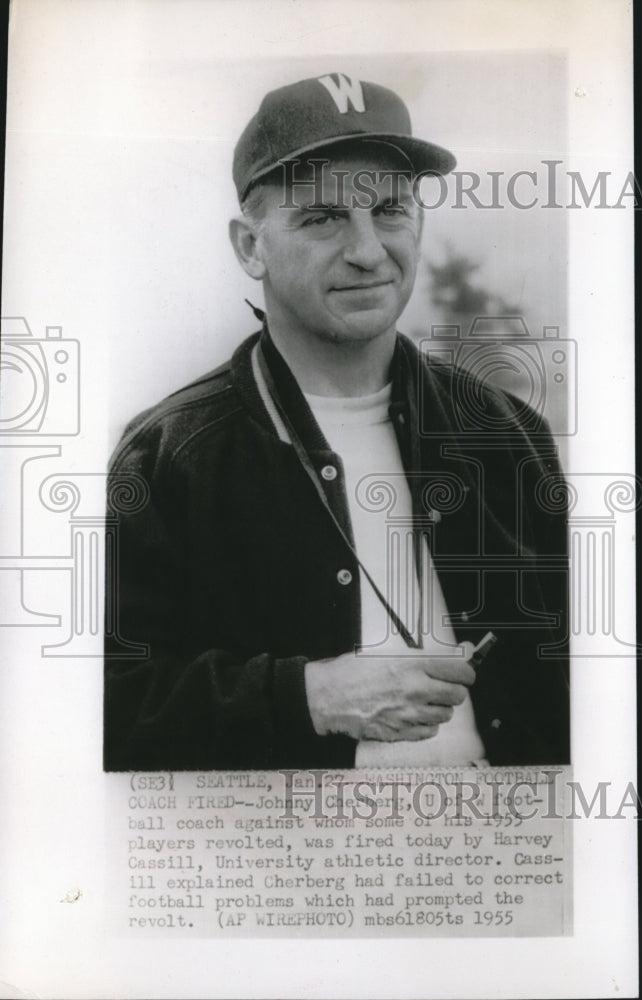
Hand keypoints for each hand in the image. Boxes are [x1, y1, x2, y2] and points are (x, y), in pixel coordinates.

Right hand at [304, 644, 475, 741]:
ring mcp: (409, 714)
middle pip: (457, 695)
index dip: (466, 673)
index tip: (464, 675)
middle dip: (454, 691)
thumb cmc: (351, 672)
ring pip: (445, 715)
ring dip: (439, 708)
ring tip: (425, 702)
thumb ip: (418, 660)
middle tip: (445, 688)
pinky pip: (429, 732)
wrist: (327, 697)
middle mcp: (415, 690)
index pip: (459, 672)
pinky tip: (414, 717)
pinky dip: (426, 725)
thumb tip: (446, 663)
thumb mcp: (385, 655)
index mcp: (412, 666)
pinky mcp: (400, 732)